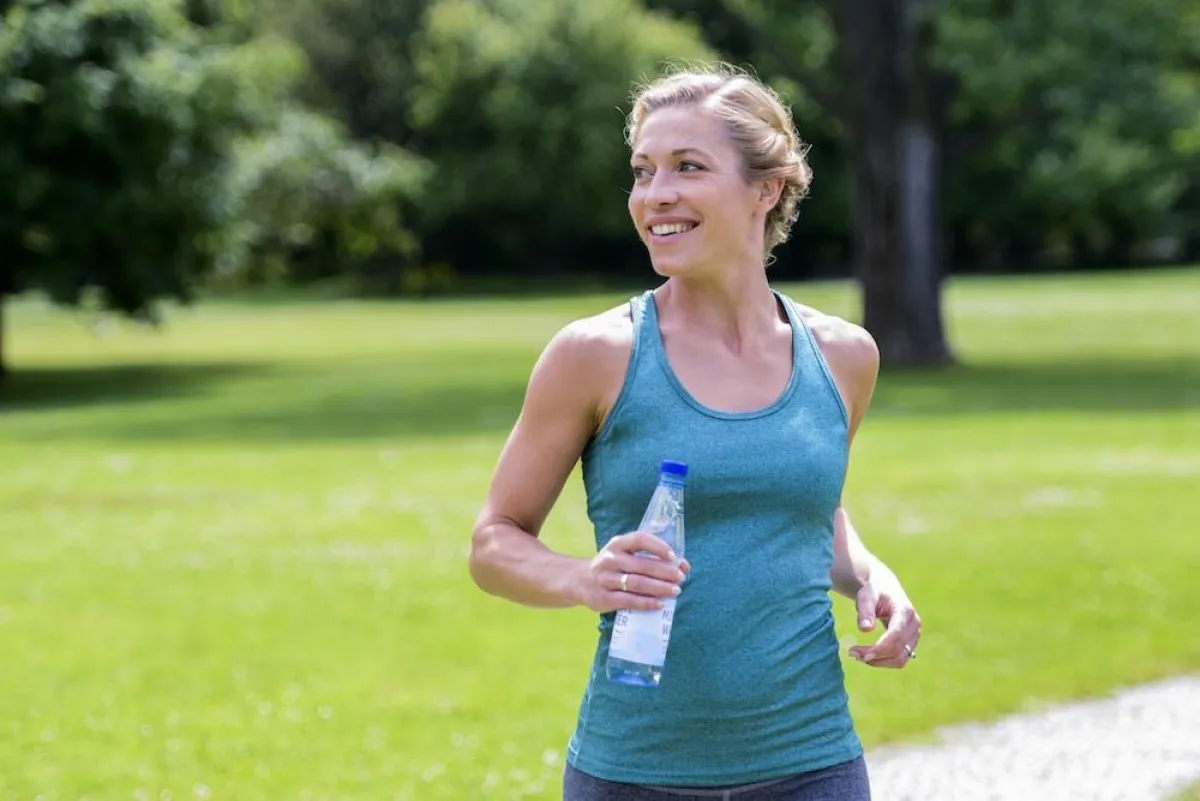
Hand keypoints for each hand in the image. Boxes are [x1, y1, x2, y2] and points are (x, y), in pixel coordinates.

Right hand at [575, 531, 689, 613]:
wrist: (579, 581)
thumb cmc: (612, 566)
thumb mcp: (623, 553)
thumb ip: (649, 556)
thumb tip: (682, 565)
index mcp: (617, 544)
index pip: (639, 540)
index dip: (658, 546)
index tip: (673, 556)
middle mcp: (610, 559)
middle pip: (642, 565)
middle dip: (664, 571)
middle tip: (680, 577)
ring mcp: (605, 579)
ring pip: (637, 583)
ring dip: (659, 587)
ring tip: (676, 591)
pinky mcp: (604, 598)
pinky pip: (628, 601)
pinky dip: (646, 603)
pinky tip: (660, 604)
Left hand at [848, 578, 921, 668]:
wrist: (885, 588)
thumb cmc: (874, 591)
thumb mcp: (866, 596)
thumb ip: (866, 611)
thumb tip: (865, 629)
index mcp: (905, 611)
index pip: (896, 634)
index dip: (881, 648)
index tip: (863, 654)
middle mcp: (914, 625)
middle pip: (898, 650)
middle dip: (876, 656)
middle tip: (852, 653)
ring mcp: (914, 636)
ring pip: (901, 659)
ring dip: (879, 662)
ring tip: (857, 656)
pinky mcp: (909, 643)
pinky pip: (899, 659)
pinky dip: (883, 661)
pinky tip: (867, 656)